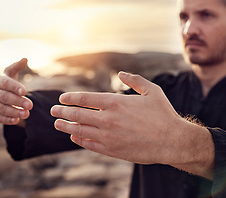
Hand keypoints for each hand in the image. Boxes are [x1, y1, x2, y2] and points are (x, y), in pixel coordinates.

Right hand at [0, 58, 32, 124]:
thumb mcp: (10, 74)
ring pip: (2, 108)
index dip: (15, 87)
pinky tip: (17, 120)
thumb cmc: (6, 83)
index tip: (25, 92)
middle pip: (5, 97)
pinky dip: (8, 119)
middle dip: (18, 101)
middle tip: (30, 105)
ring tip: (27, 114)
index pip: (6, 83)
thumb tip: (25, 58)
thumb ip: (17, 66)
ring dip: (15, 112)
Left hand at [51, 71, 185, 163]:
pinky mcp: (112, 150)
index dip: (70, 98)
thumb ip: (134, 80)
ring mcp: (109, 136)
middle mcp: (108, 119)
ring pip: (79, 131)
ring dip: (66, 127)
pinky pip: (90, 145)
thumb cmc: (163, 114)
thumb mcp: (152, 91)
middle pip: (77, 115)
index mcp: (116, 102)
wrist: (173, 141)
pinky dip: (79, 140)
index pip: (84, 98)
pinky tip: (74, 138)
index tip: (62, 98)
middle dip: (62, 112)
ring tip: (57, 124)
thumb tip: (120, 73)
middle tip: (52, 111)